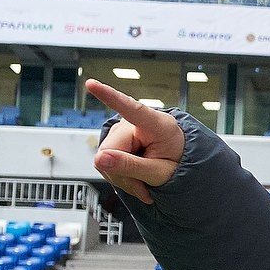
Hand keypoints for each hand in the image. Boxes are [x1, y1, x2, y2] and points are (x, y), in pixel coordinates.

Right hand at [89, 79, 183, 204]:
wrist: (178, 164)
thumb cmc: (175, 163)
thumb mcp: (159, 173)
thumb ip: (131, 166)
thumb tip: (99, 159)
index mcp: (156, 124)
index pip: (131, 108)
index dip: (109, 96)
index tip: (92, 84)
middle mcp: (135, 123)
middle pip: (109, 150)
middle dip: (122, 173)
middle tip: (144, 184)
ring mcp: (122, 130)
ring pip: (104, 159)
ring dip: (121, 176)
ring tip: (142, 180)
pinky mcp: (114, 139)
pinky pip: (105, 162)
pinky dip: (119, 175)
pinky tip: (134, 177)